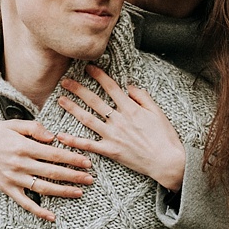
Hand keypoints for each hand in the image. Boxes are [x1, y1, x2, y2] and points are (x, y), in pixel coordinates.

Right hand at [0, 117, 94, 222]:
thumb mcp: (14, 123)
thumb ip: (34, 128)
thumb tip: (53, 136)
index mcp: (24, 145)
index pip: (54, 153)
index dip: (72, 158)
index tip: (87, 162)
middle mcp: (21, 163)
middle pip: (53, 172)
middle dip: (74, 176)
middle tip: (90, 179)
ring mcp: (14, 178)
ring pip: (43, 188)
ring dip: (63, 192)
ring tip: (79, 193)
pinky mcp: (8, 189)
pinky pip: (25, 203)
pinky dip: (39, 212)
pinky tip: (52, 217)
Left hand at [58, 67, 185, 193]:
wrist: (167, 161)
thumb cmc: (164, 136)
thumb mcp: (157, 110)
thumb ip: (142, 96)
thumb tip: (128, 86)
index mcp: (130, 108)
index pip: (110, 87)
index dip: (98, 75)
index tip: (88, 67)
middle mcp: (119, 120)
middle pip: (95, 101)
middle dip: (79, 89)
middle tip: (65, 80)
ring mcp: (113, 136)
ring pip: (88, 119)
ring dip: (73, 108)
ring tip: (61, 99)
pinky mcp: (111, 151)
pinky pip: (89, 145)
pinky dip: (75, 141)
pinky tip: (62, 136)